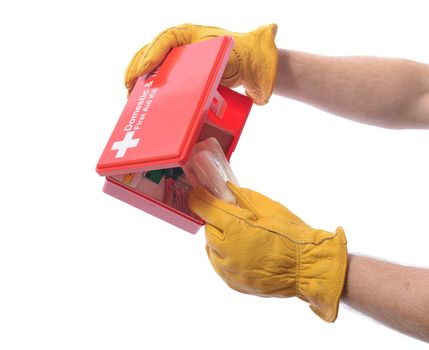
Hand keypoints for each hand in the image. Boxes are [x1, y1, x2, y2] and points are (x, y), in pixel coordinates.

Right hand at [125, 24, 277, 104]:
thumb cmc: (247, 55)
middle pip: (152, 54)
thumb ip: (257, 37)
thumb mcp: (249, 45)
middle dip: (138, 69)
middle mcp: (182, 46)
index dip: (151, 56)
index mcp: (191, 34)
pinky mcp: (182, 76)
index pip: (165, 40)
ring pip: (154, 68)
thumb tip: (271, 30)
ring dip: (140, 81)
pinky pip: (162, 80)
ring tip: (131, 96)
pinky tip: (145, 101)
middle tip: (128, 87)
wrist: (252, 69)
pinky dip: (151, 89)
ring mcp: (181, 62)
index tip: (142, 73)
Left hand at [188, 182, 347, 321]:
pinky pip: (220, 265)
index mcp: (235, 228)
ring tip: (239, 236)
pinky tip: (241, 252)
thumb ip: (242, 197)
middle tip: (231, 216)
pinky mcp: (233, 283)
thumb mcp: (268, 207)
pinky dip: (225, 256)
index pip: (205, 208)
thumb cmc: (292, 235)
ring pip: (211, 249)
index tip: (200, 194)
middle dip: (216, 220)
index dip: (200, 198)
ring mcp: (229, 270)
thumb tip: (226, 190)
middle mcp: (227, 251)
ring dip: (219, 239)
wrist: (308, 268)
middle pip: (208, 229)